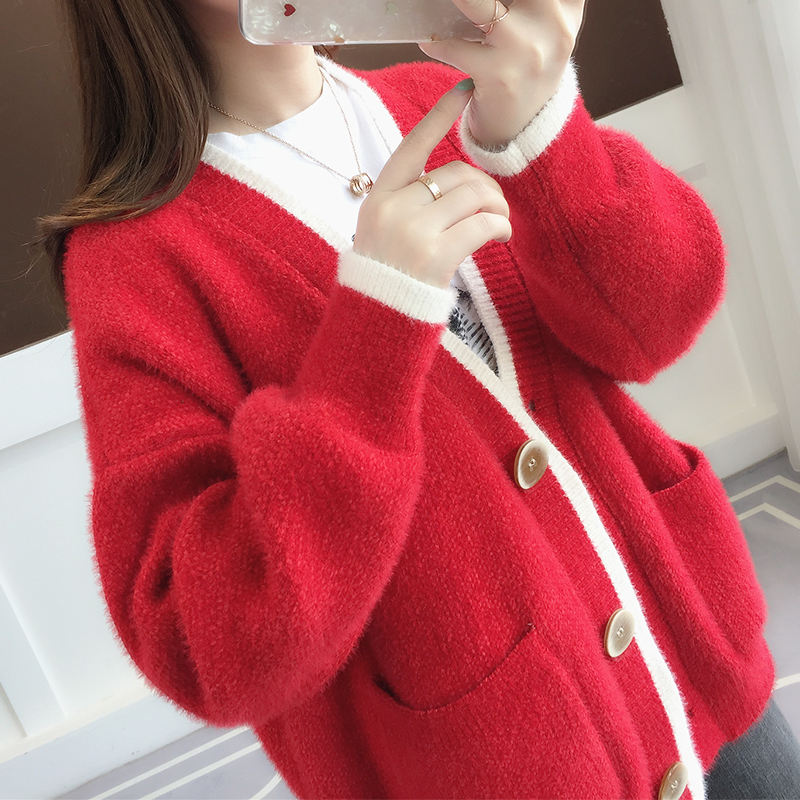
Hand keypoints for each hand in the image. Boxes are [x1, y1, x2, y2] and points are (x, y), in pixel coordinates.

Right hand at [353, 84, 511, 289]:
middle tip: (495, 206)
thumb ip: (409, 202)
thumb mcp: (381, 229)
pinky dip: (500, 227)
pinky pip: (482, 225)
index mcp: (379, 197)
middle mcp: (394, 208)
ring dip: (497, 207)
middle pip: (455, 175)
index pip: (413, 145)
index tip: (464, 91)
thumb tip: (458, 184)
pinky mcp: (436, 255)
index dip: (440, 116)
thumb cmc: (385, 274)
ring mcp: (414, 231)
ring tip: (500, 223)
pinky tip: (502, 236)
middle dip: (484, 187)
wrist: (376, 317)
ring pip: (473, 196)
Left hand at [418, 0, 585, 147]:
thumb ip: (538, 0)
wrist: (523, 127)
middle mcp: (553, 24)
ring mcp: (526, 50)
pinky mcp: (498, 76)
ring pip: (477, 3)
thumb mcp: (548, 24)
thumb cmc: (527, 66)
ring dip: (456, 2)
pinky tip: (429, 38)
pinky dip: (436, 42)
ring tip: (447, 6)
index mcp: (567, 5)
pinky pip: (455, 48)